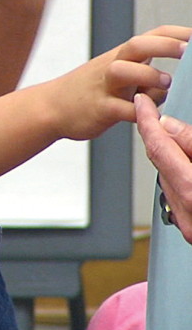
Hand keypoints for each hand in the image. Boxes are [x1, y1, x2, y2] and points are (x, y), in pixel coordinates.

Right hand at [43, 25, 189, 140]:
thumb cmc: (89, 93)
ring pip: (122, 71)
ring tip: (165, 84)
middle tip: (189, 50)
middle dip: (165, 45)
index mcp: (121, 57)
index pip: (152, 35)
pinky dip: (139, 113)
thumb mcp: (118, 79)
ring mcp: (103, 87)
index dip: (177, 33)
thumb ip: (146, 79)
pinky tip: (152, 117)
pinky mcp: (99, 109)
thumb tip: (176, 86)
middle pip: (137, 45)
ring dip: (147, 75)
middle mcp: (111, 66)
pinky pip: (120, 109)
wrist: (51, 108)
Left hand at [135, 93, 191, 240]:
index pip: (159, 147)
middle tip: (158, 114)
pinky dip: (180, 178)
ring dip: (171, 158)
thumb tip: (168, 127)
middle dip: (158, 137)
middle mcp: (187, 211)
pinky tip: (190, 168)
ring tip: (181, 140)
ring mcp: (189, 226)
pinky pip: (176, 198)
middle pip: (160, 164)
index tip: (141, 103)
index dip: (147, 120)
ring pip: (167, 181)